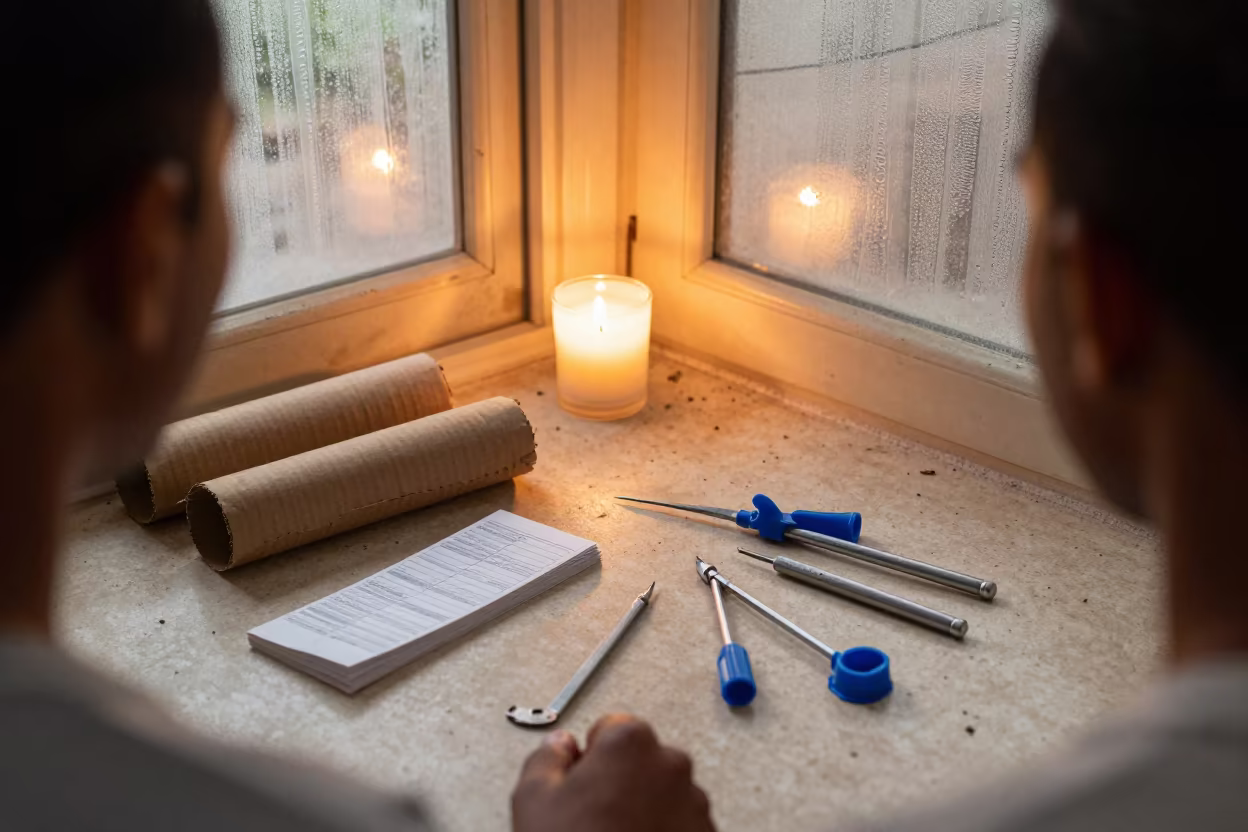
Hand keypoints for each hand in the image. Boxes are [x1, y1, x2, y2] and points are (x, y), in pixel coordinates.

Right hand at [512, 714, 715, 831]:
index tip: (580, 785)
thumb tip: (560, 746)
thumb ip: (546, 758)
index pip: (610, 730)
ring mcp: (695, 804)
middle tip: (593, 820)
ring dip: (644, 811)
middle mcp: (671, 764)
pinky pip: (681, 825)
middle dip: (621, 783)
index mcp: (629, 743)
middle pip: (641, 761)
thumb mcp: (532, 801)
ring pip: (663, 794)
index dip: (590, 759)